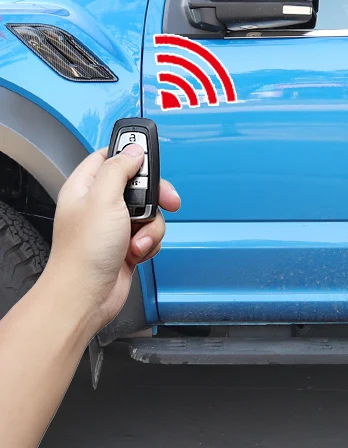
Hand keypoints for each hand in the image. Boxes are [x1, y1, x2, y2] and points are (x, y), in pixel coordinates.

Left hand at [42, 146, 180, 336]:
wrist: (87, 296)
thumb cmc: (84, 253)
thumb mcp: (103, 199)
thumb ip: (119, 168)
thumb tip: (134, 151)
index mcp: (86, 187)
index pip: (110, 156)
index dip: (132, 154)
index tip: (151, 157)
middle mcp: (100, 204)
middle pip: (139, 184)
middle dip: (154, 195)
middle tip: (163, 200)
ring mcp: (115, 225)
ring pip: (151, 210)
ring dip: (152, 225)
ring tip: (137, 238)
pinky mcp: (127, 244)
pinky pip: (151, 232)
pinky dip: (150, 242)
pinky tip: (136, 251)